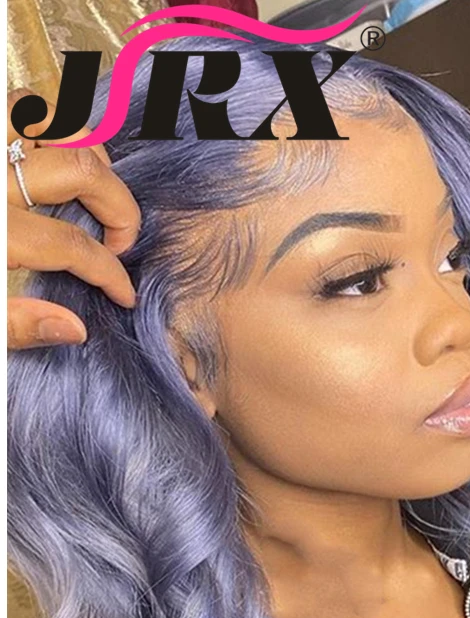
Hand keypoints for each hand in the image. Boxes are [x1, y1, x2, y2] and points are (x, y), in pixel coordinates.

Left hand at [7, 88, 140, 349]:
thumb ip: (15, 325)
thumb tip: (76, 328)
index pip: (75, 248)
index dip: (110, 275)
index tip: (123, 294)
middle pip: (83, 171)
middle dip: (117, 207)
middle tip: (117, 240)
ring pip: (52, 121)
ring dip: (86, 153)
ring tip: (93, 191)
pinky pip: (18, 106)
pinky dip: (48, 125)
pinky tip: (54, 159)